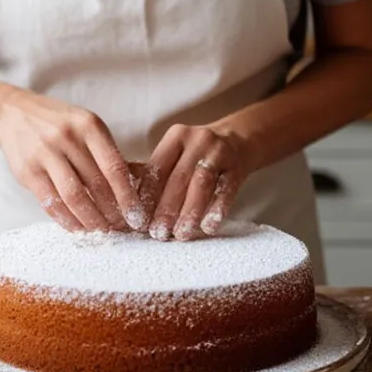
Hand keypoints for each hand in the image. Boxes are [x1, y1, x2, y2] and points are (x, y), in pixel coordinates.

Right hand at [0, 90, 146, 232]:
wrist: (13, 114)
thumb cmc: (59, 124)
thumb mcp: (87, 128)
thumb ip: (110, 154)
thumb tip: (144, 181)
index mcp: (89, 125)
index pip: (115, 167)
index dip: (128, 196)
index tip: (137, 216)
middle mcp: (68, 137)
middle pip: (97, 184)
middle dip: (113, 212)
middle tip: (123, 229)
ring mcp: (45, 153)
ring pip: (74, 197)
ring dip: (92, 220)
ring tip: (103, 232)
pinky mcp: (27, 171)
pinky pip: (51, 203)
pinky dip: (67, 220)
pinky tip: (78, 229)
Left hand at [146, 124, 247, 241]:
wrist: (240, 140)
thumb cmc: (199, 154)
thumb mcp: (177, 153)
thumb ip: (156, 173)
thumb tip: (131, 203)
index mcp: (176, 137)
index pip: (158, 167)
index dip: (147, 195)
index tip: (139, 219)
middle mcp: (198, 141)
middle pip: (178, 178)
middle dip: (166, 208)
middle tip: (158, 233)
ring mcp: (220, 153)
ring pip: (201, 185)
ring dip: (189, 212)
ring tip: (180, 234)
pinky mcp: (238, 168)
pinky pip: (226, 191)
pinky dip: (216, 211)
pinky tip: (207, 227)